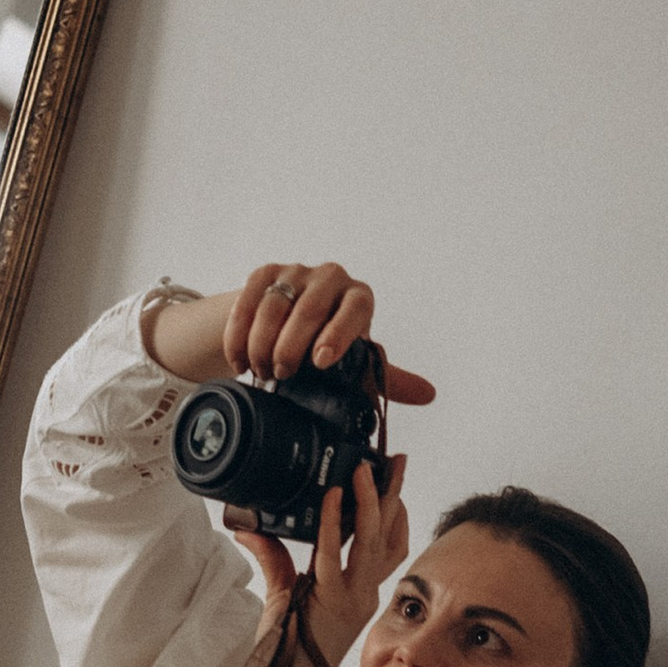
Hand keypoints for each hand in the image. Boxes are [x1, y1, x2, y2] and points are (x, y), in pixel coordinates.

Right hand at [221, 261, 437, 402]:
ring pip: (275, 304)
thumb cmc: (331, 347)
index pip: (355, 308)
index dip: (338, 334)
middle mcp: (331, 278)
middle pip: (309, 308)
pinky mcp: (263, 273)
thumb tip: (428, 394)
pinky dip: (240, 334)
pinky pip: (249, 301)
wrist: (289, 326)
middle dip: (292, 346)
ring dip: (263, 342)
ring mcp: (296, 272)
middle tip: (282, 375)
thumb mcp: (357, 364)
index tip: (321, 362)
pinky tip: (239, 360)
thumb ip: (389, 379)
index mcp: (359, 298)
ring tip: (262, 372)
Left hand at [235, 454, 412, 665]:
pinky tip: (332, 498)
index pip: (390, 547)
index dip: (395, 513)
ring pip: (372, 542)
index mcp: (360, 594)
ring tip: (363, 469)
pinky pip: (335, 557)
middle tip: (394, 461)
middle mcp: (364, 594)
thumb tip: (250, 526)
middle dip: (393, 495)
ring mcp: (352, 599)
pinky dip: (335, 525)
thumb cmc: (288, 649)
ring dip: (370, 501)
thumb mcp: (283, 594)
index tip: (392, 482)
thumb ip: (274, 558)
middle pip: (388, 536)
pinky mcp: (331, 603)